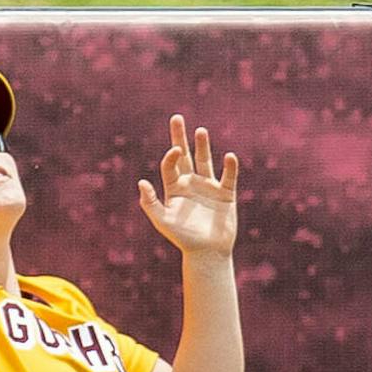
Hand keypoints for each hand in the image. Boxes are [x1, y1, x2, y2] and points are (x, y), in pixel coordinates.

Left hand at [138, 114, 238, 258]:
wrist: (207, 253)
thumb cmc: (183, 239)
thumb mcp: (163, 221)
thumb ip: (151, 203)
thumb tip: (141, 182)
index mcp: (174, 188)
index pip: (170, 164)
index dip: (171, 155)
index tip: (175, 151)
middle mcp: (190, 183)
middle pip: (185, 155)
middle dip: (180, 137)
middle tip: (176, 118)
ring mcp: (208, 187)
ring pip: (205, 161)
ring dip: (203, 146)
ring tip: (200, 130)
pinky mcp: (226, 194)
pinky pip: (228, 177)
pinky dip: (230, 167)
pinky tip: (229, 157)